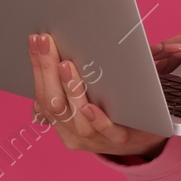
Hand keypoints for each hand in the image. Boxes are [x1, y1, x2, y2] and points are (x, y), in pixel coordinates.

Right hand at [27, 32, 170, 159]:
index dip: (38, 68)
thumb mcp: (86, 99)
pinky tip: (89, 106)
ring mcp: (95, 139)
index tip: (36, 40)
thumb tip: (54, 53)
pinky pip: (106, 131)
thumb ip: (70, 86)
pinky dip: (96, 118)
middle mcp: (73, 134)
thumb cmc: (111, 110)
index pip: (43, 95)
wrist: (144, 137)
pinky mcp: (119, 139)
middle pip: (54, 104)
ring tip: (66, 65)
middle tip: (46, 41)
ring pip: (76, 118)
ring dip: (70, 90)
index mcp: (61, 123)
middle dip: (47, 70)